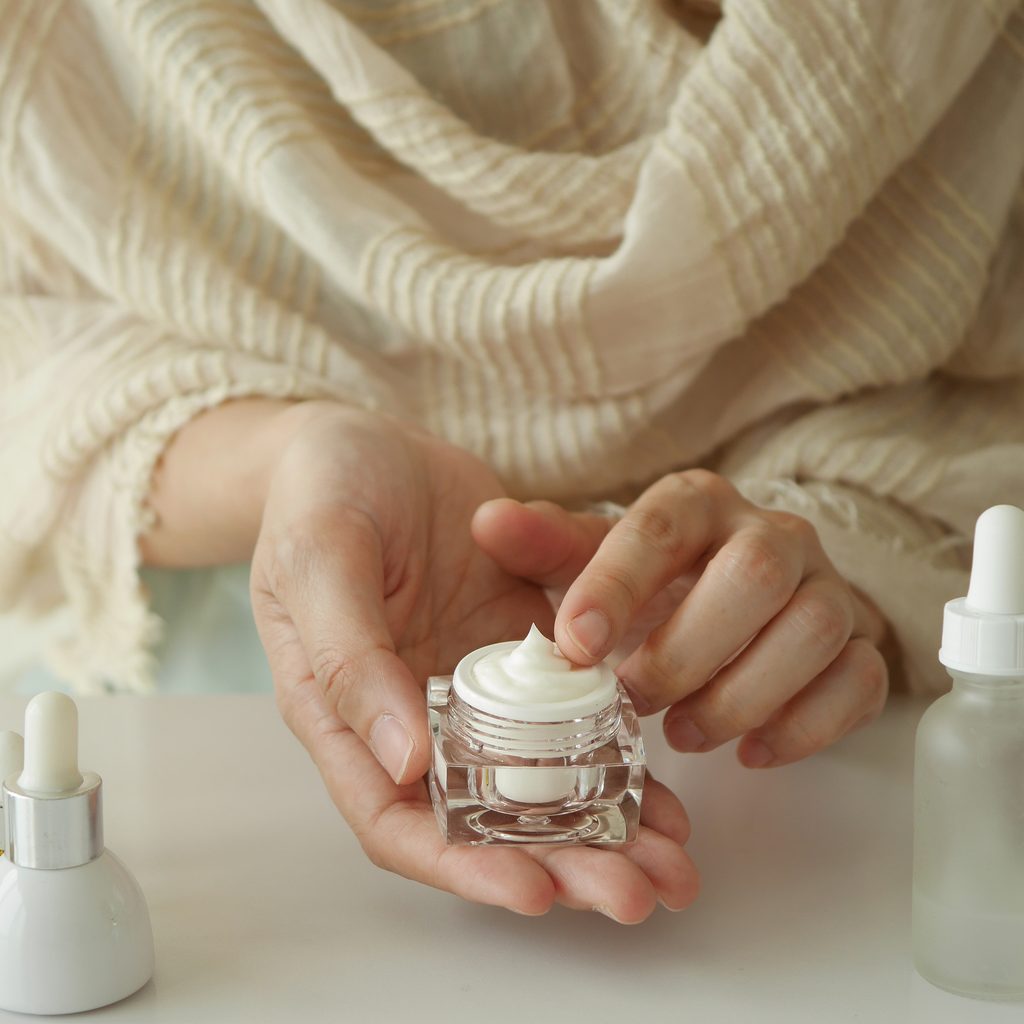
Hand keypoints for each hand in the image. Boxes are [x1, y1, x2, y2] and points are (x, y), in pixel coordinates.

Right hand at [249, 403, 697, 919]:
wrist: (365, 442)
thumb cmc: (319, 492)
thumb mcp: (318, 558)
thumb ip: (351, 656)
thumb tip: (403, 762)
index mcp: (347, 714)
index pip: (398, 820)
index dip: (463, 865)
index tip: (536, 891)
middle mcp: (414, 719)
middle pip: (484, 819)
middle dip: (560, 863)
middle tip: (637, 893)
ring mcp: (473, 689)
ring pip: (540, 780)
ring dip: (605, 826)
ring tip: (673, 861)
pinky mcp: (521, 652)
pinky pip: (572, 712)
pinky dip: (617, 754)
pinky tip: (667, 785)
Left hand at [473, 470, 888, 768]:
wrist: (740, 594)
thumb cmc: (656, 582)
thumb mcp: (594, 558)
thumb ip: (544, 546)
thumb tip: (487, 522)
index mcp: (697, 504)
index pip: (661, 526)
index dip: (617, 583)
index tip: (574, 643)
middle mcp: (771, 533)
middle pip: (753, 575)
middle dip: (687, 650)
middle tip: (633, 701)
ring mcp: (826, 586)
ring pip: (814, 629)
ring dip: (743, 693)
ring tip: (684, 733)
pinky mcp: (860, 642)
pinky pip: (860, 679)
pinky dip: (808, 725)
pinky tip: (752, 751)